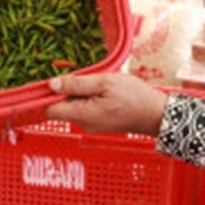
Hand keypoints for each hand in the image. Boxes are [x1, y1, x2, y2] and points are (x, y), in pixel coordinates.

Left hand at [46, 72, 167, 135]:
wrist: (156, 113)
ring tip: (102, 85)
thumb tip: (52, 84)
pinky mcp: (98, 122)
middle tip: (90, 80)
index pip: (50, 110)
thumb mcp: (105, 82)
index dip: (49, 95)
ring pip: (74, 106)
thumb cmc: (134, 97)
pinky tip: (106, 92)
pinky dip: (91, 98)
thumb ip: (77, 84)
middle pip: (61, 107)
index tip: (58, 81)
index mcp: (83, 115)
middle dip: (69, 90)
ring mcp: (91, 125)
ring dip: (82, 93)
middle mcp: (83, 123)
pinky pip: (85, 108)